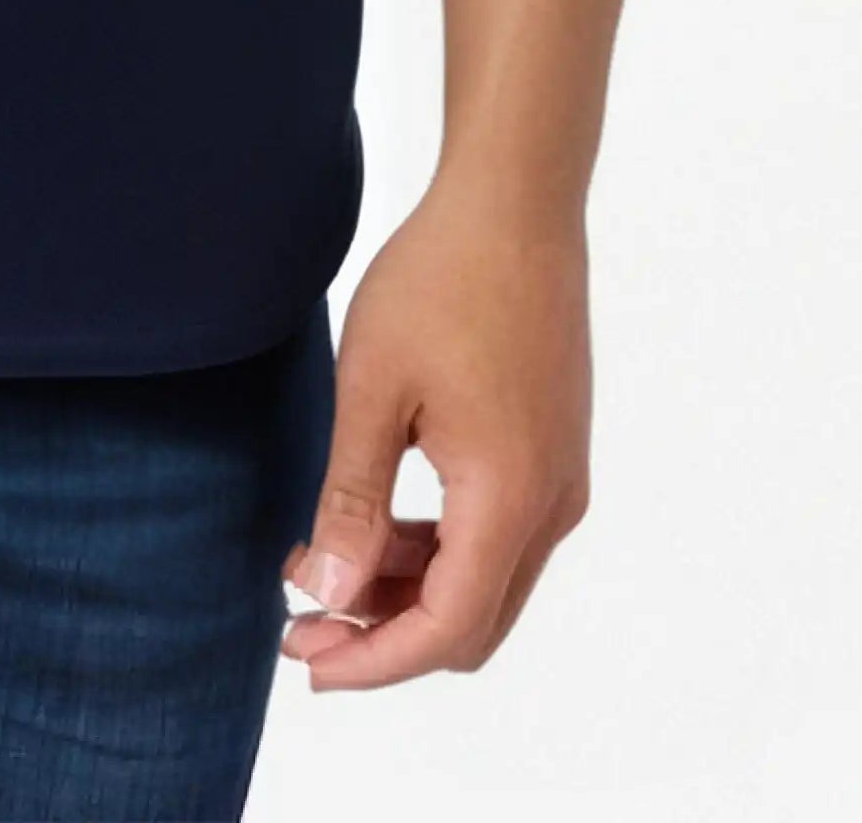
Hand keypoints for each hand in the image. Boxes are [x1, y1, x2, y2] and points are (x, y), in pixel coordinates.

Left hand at [278, 186, 591, 686]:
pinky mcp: (554, 450)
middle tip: (302, 617)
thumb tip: (328, 596)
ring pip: (486, 582)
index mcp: (509, 498)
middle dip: (385, 635)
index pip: (445, 630)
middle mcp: (551, 504)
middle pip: (471, 623)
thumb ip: (353, 502)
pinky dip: (438, 550)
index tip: (303, 656)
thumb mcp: (373, 390)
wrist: (515, 201)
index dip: (372, 660)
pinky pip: (499, 536)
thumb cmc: (440, 279)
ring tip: (324, 562)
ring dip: (409, 591)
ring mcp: (560, 477)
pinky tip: (376, 521)